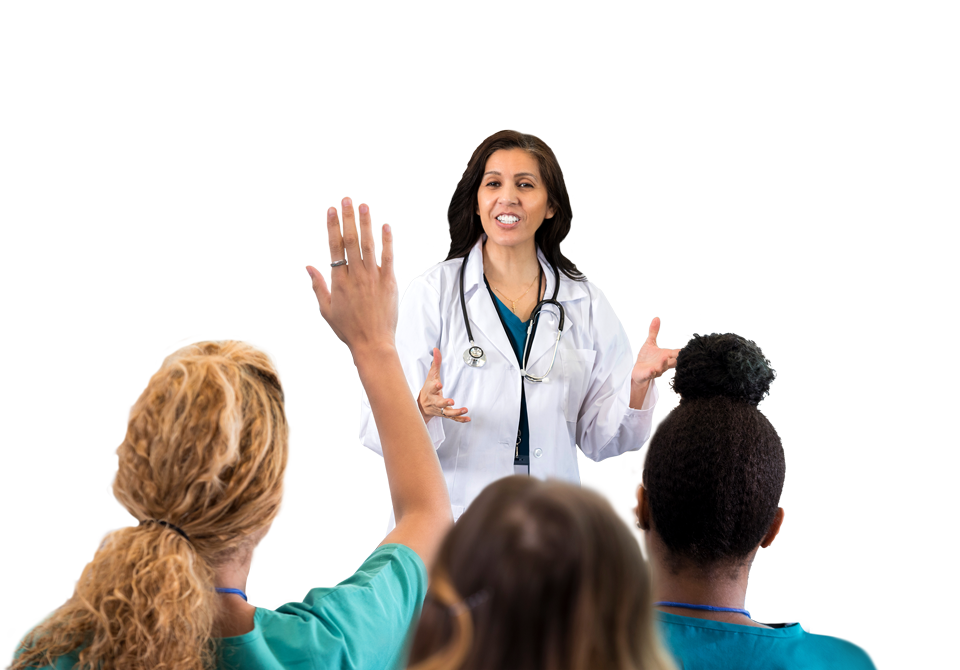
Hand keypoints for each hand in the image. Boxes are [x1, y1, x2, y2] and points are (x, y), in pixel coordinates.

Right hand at [307, 197, 396, 354]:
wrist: (373, 343)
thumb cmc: (349, 329)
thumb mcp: (327, 309)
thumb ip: (318, 286)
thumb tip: (309, 267)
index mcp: (340, 282)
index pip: (335, 247)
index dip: (332, 227)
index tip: (330, 211)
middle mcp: (357, 276)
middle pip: (351, 241)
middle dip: (348, 218)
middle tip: (346, 200)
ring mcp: (374, 278)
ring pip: (369, 245)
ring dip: (366, 224)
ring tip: (364, 206)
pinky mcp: (389, 282)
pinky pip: (388, 258)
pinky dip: (387, 241)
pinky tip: (385, 227)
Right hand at [418, 348, 470, 422]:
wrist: (422, 406)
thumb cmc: (427, 388)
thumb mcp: (431, 376)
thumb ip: (435, 363)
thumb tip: (436, 349)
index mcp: (430, 391)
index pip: (431, 388)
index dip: (435, 386)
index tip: (439, 384)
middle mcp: (434, 401)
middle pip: (439, 403)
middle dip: (444, 402)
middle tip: (451, 401)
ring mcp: (440, 409)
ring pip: (447, 413)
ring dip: (456, 412)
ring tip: (464, 410)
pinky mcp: (445, 414)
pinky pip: (453, 418)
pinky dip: (460, 419)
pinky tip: (468, 418)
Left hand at [632, 317, 680, 385]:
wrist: (638, 372)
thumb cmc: (645, 359)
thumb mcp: (649, 343)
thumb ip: (653, 332)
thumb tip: (656, 319)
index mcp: (664, 356)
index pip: (675, 353)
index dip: (681, 351)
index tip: (686, 348)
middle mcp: (662, 363)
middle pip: (671, 361)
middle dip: (673, 358)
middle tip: (675, 353)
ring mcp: (656, 369)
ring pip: (661, 367)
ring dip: (663, 363)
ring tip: (664, 358)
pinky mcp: (648, 374)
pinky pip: (650, 374)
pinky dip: (651, 372)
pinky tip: (652, 370)